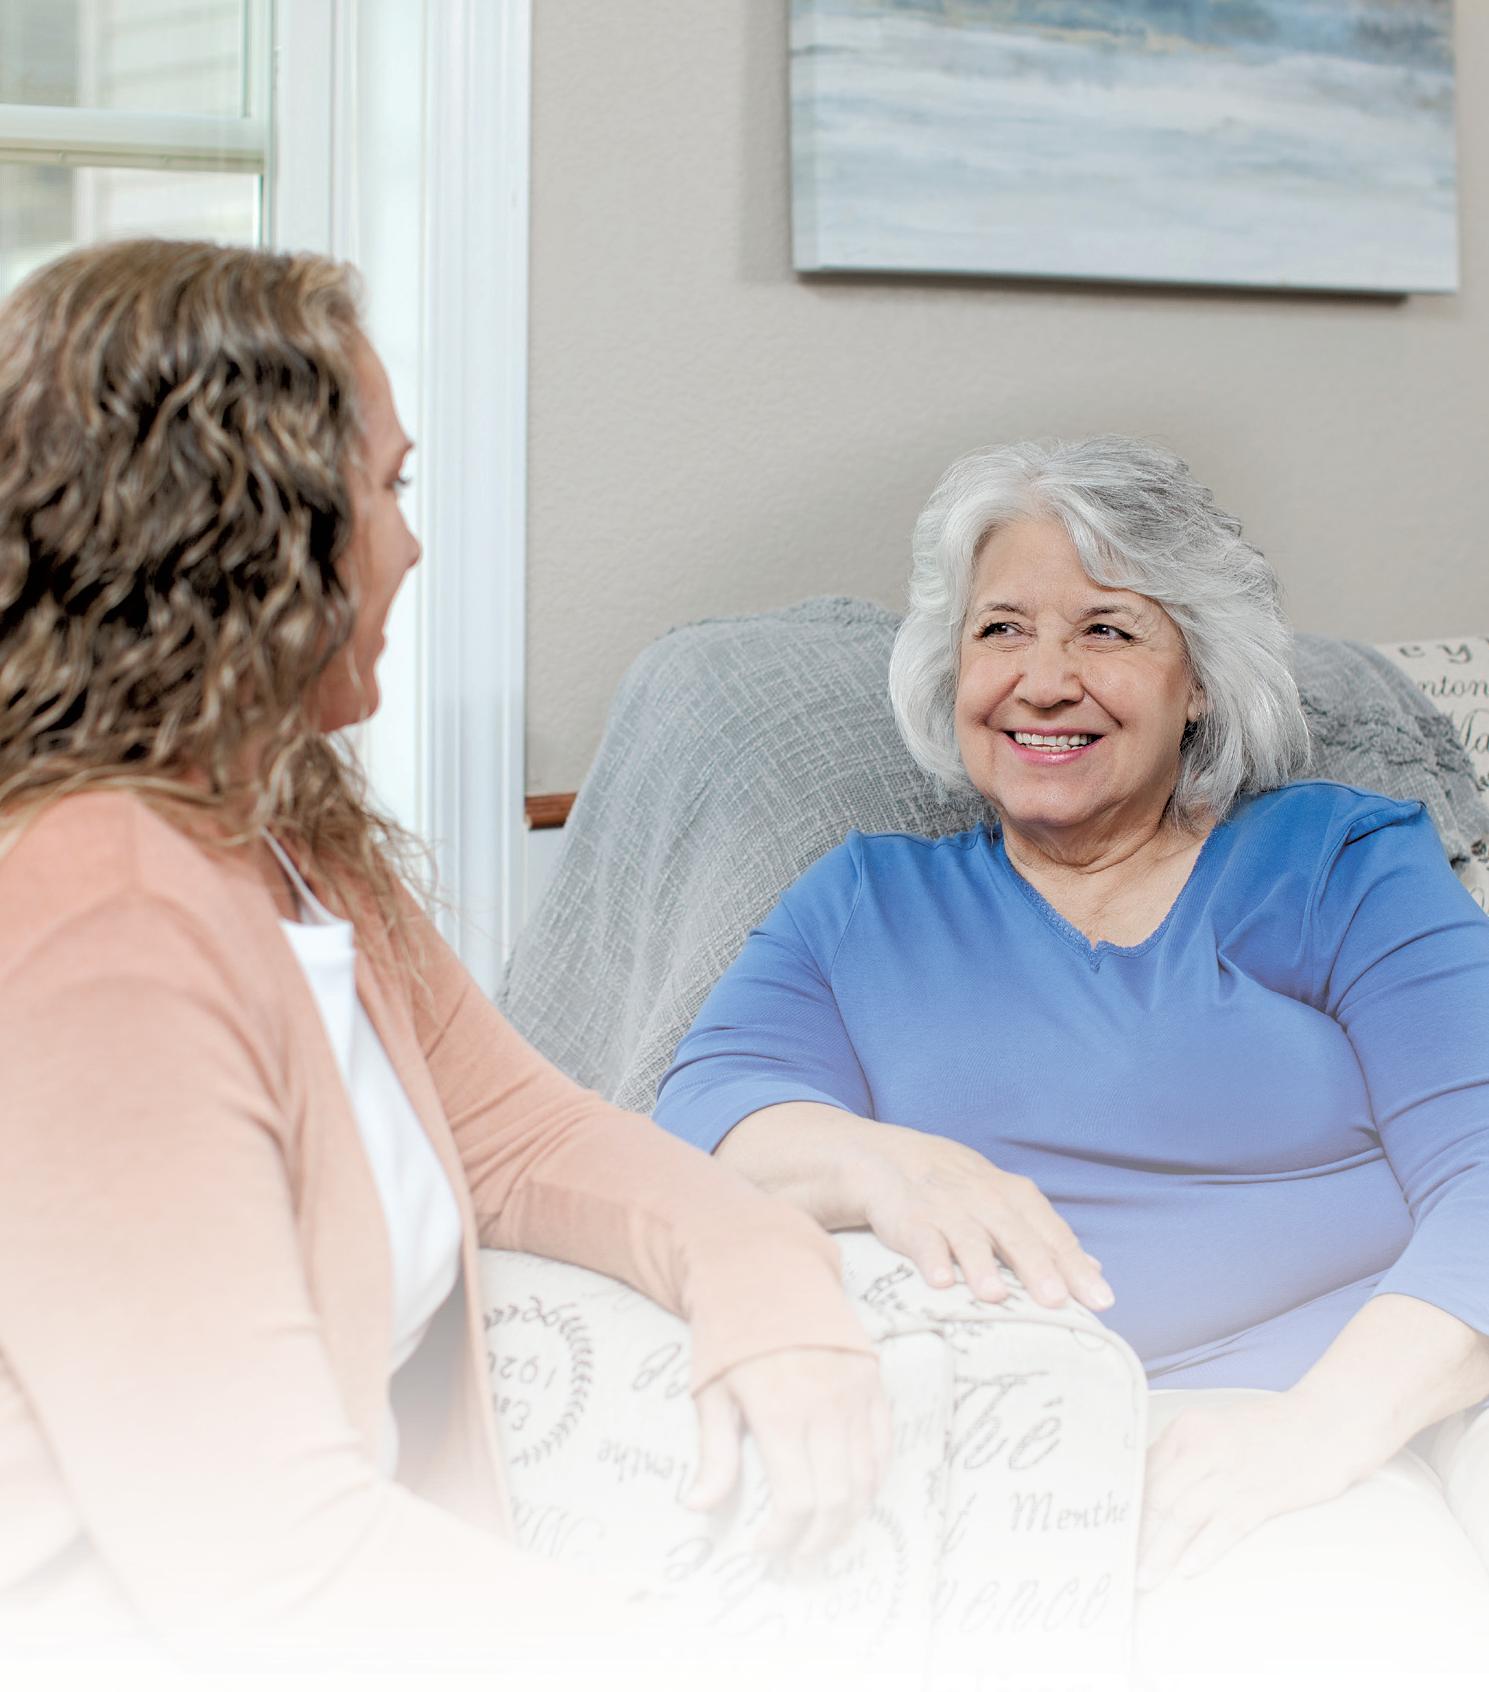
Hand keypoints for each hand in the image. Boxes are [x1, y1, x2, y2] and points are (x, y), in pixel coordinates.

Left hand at [685, 1348, 889, 1559]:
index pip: (796, 1500)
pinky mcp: (872, 1380)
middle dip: (817, 1540)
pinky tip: (851, 1497)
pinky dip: (872, 1480)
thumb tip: (698, 1508)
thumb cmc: (729, 1332)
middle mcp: (825, 1405)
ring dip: (848, 1519)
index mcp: (781, 1411)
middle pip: (837, 1499)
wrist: (766, 1267)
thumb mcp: (711, 1390)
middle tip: (796, 1556)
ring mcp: (855, 1392)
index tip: (762, 1548)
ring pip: (866, 1479)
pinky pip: (883, 1445)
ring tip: (822, 1537)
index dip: (782, 1537)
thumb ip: (714, 1454)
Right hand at [856, 1123, 1112, 1310]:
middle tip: (1056, 1300)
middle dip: (1036, 1267)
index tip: (1101, 1300)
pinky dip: (931, 1259)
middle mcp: (985, 1200)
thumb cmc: (962, 1191)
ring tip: (994, 1296)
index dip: (1076, 1267)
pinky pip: (923, 1240)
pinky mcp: (912, 1220)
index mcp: (1015, 1198)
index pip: (1052, 1234)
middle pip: (1016, 1235)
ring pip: (968, 1238)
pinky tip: (940, 1281)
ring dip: (981, 1265)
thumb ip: (1047, 1236)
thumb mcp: (1007, 1203)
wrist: (893, 1160)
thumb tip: (1094, 1270)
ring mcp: (947, 1209)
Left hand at [1137, 1394, 1373, 1590]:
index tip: (1113, 1531)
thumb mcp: (1217, 1429)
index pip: (1144, 1471)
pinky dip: (1204, 1549)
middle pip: (1157, 1496)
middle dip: (1137, 1533)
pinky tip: (1186, 1571)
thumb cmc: (1268, 1430)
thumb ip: (1185, 1455)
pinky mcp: (1262, 1495)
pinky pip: (1225, 1526)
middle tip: (1119, 1561)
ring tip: (1143, 1577)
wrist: (1327, 1423)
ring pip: (1183, 1515)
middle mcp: (1204, 1447)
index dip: (1127, 1506)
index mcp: (1188, 1428)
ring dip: (1160, 1550)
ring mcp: (1233, 1472)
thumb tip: (1151, 1490)